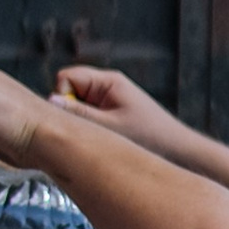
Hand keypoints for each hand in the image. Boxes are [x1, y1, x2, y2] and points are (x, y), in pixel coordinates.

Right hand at [53, 66, 188, 159]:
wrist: (178, 150)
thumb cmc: (150, 137)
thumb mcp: (110, 128)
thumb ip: (79, 114)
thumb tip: (50, 102)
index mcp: (108, 81)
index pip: (66, 78)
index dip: (61, 97)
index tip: (70, 119)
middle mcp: (107, 86)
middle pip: (69, 90)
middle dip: (68, 110)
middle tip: (80, 131)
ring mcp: (109, 99)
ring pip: (76, 105)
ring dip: (79, 121)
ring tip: (94, 138)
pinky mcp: (111, 112)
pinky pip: (87, 115)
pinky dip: (87, 128)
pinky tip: (99, 141)